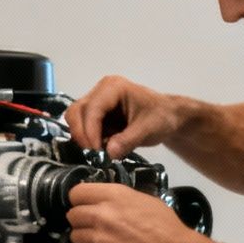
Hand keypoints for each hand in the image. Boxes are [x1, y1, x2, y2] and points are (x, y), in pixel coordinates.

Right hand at [64, 76, 188, 159]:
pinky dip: (87, 139)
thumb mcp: (148, 129)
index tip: (97, 151)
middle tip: (95, 155)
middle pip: (76, 111)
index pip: (92, 108)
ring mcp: (96, 102)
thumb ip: (128, 140)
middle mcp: (100, 91)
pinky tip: (101, 148)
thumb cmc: (161, 117)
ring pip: (75, 119)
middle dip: (82, 135)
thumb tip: (109, 152)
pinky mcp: (96, 114)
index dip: (90, 131)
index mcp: (113, 88)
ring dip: (82, 137)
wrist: (168, 116)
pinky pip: (82, 127)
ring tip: (98, 152)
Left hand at [65, 183, 205, 242]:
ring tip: (100, 240)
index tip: (85, 203)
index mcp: (113, 196)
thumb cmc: (166, 225)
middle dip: (80, 218)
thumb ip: (119, 199)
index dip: (80, 198)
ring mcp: (98, 240)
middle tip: (93, 223)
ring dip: (85, 237)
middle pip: (72, 215)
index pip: (76, 193)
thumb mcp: (144, 200)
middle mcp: (101, 216)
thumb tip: (105, 201)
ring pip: (75, 236)